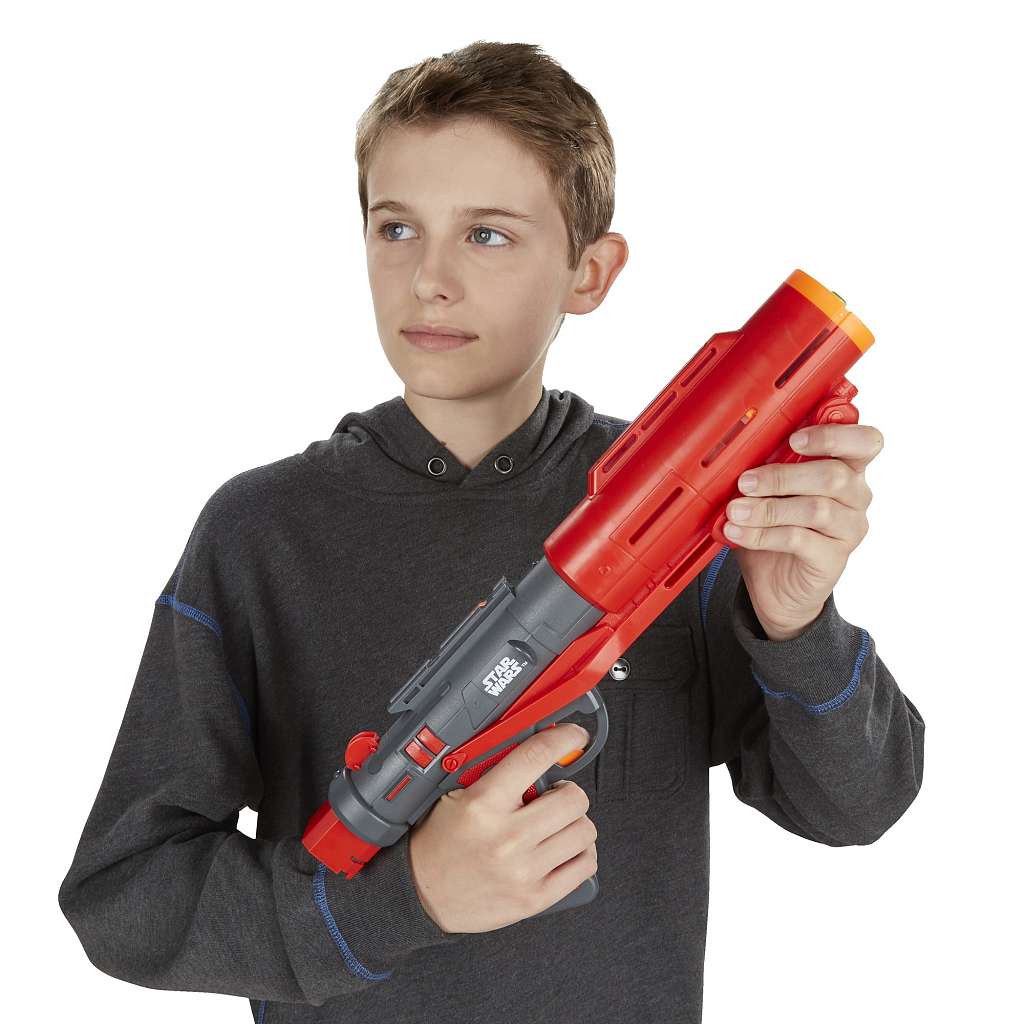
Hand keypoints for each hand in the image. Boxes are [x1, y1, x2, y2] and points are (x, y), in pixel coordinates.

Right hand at [408, 723, 596, 933]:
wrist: (421, 893)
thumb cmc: (438, 843)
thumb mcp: (457, 794)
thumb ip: (495, 772)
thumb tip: (534, 748)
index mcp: (484, 803)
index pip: (535, 756)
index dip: (564, 739)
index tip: (574, 736)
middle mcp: (507, 837)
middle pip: (572, 799)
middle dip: (569, 791)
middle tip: (556, 794)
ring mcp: (524, 870)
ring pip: (584, 831)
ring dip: (575, 822)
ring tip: (557, 823)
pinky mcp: (535, 898)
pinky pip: (584, 866)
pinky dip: (581, 853)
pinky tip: (565, 847)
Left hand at [723, 423, 882, 640]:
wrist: (775, 585)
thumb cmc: (775, 528)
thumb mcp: (767, 492)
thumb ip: (764, 467)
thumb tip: (736, 453)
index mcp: (846, 468)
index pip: (864, 442)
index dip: (834, 436)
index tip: (794, 440)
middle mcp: (856, 496)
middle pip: (834, 475)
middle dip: (782, 476)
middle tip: (745, 482)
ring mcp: (849, 529)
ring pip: (816, 509)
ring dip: (768, 508)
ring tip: (735, 511)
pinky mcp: (834, 559)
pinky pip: (800, 540)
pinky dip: (762, 534)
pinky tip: (738, 532)